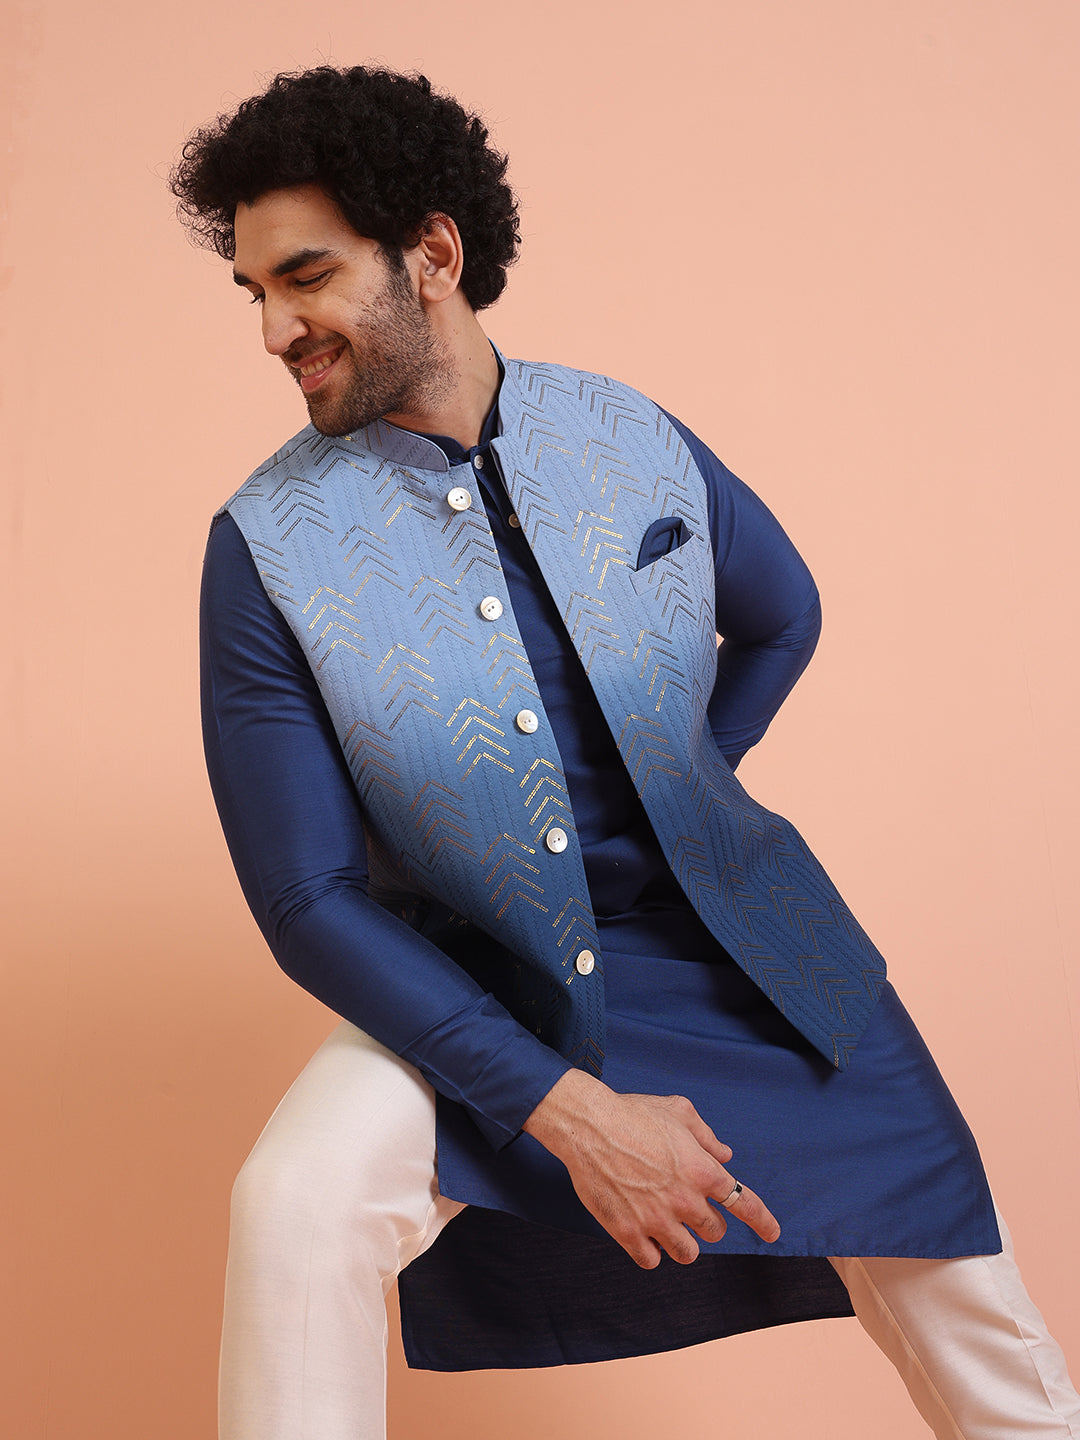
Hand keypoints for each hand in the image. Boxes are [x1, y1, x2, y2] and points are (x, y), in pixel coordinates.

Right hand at [523, 1069, 779, 1268]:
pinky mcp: (628, 1232)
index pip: (745, 1204)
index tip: (772, 1233)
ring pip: (686, 1254)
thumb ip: (706, 1136)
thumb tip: (725, 1155)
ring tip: (667, 1226)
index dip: (762, 1222)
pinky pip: (651, 1260)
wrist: (588, 1126)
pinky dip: (651, 1252)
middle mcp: (684, 1200)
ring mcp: (656, 1220)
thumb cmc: (633, 1113)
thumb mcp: (678, 1111)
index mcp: (702, 1170)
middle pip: (714, 1232)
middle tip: (686, 1207)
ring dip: (681, 1243)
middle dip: (706, 1222)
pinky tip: (644, 1236)